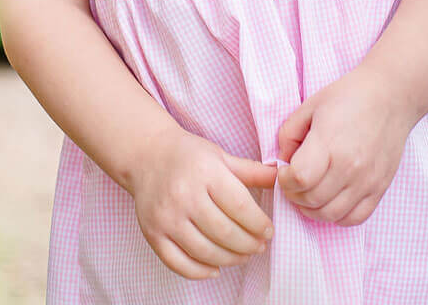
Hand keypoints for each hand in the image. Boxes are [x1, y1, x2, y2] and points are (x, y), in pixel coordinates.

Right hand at [128, 127, 276, 280]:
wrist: (146, 155)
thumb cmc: (188, 156)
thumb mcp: (220, 155)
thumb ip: (251, 171)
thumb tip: (281, 178)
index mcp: (204, 171)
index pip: (239, 206)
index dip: (259, 224)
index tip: (269, 231)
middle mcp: (184, 194)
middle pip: (225, 233)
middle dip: (248, 245)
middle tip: (259, 246)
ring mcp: (166, 217)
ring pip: (205, 252)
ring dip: (230, 259)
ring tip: (243, 255)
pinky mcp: (153, 234)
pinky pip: (180, 263)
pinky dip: (201, 272)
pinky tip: (216, 268)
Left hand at [275, 64, 413, 226]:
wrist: (390, 96)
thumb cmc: (349, 96)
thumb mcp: (310, 106)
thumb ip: (289, 134)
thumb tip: (281, 162)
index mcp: (329, 143)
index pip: (299, 179)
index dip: (284, 179)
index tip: (285, 169)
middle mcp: (350, 167)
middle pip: (312, 200)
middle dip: (294, 194)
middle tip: (293, 181)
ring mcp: (367, 181)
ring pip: (330, 215)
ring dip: (312, 208)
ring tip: (309, 192)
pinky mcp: (379, 188)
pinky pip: (354, 218)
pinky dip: (337, 215)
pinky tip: (330, 199)